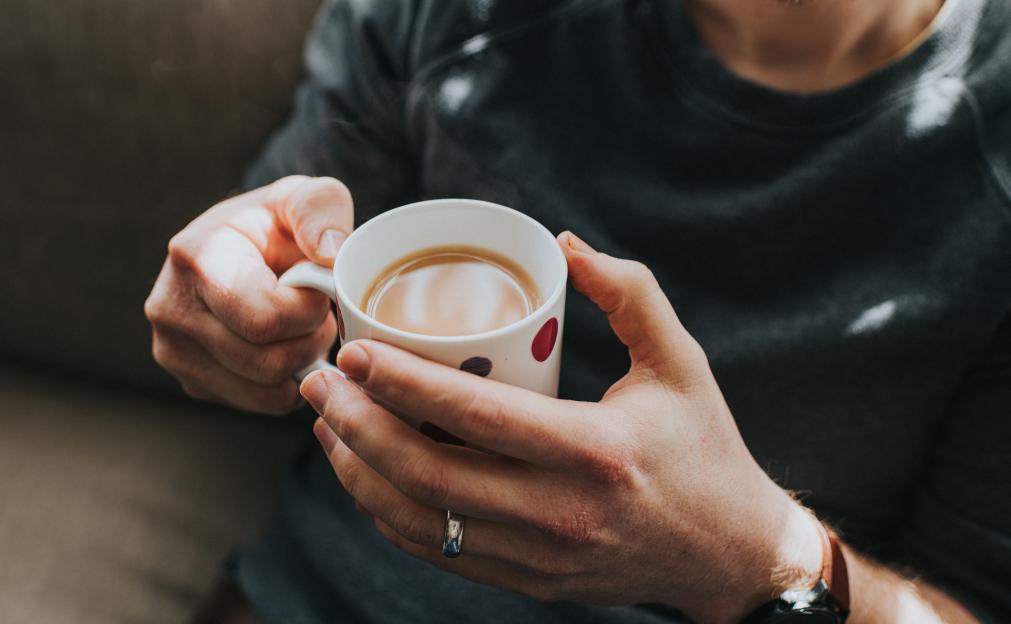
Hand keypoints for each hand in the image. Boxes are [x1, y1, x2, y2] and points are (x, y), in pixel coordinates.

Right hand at [145, 176, 349, 413]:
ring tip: (302, 327)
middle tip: (317, 313)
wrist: (243, 247)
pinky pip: (260, 404)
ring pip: (267, 391)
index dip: (310, 311)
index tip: (318, 287)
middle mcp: (170, 309)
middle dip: (311, 339)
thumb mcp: (304, 198)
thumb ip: (322, 209)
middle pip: (268, 362)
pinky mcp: (191, 381)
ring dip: (302, 364)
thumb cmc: (279, 224)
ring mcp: (173, 351)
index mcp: (196, 257)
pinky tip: (286, 347)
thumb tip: (328, 252)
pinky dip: (287, 383)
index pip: (266, 320)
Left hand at [301, 232, 824, 622]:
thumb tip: (564, 244)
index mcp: (596, 451)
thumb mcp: (680, 362)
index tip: (353, 352)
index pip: (477, 416)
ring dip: (359, 473)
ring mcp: (540, 557)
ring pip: (421, 522)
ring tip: (326, 425)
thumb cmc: (704, 448)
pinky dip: (390, 514)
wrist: (729, 555)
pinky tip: (366, 476)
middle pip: (428, 475)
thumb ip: (630, 293)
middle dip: (356, 426)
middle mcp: (560, 513)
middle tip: (317, 382)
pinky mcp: (528, 581)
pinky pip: (439, 552)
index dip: (403, 383)